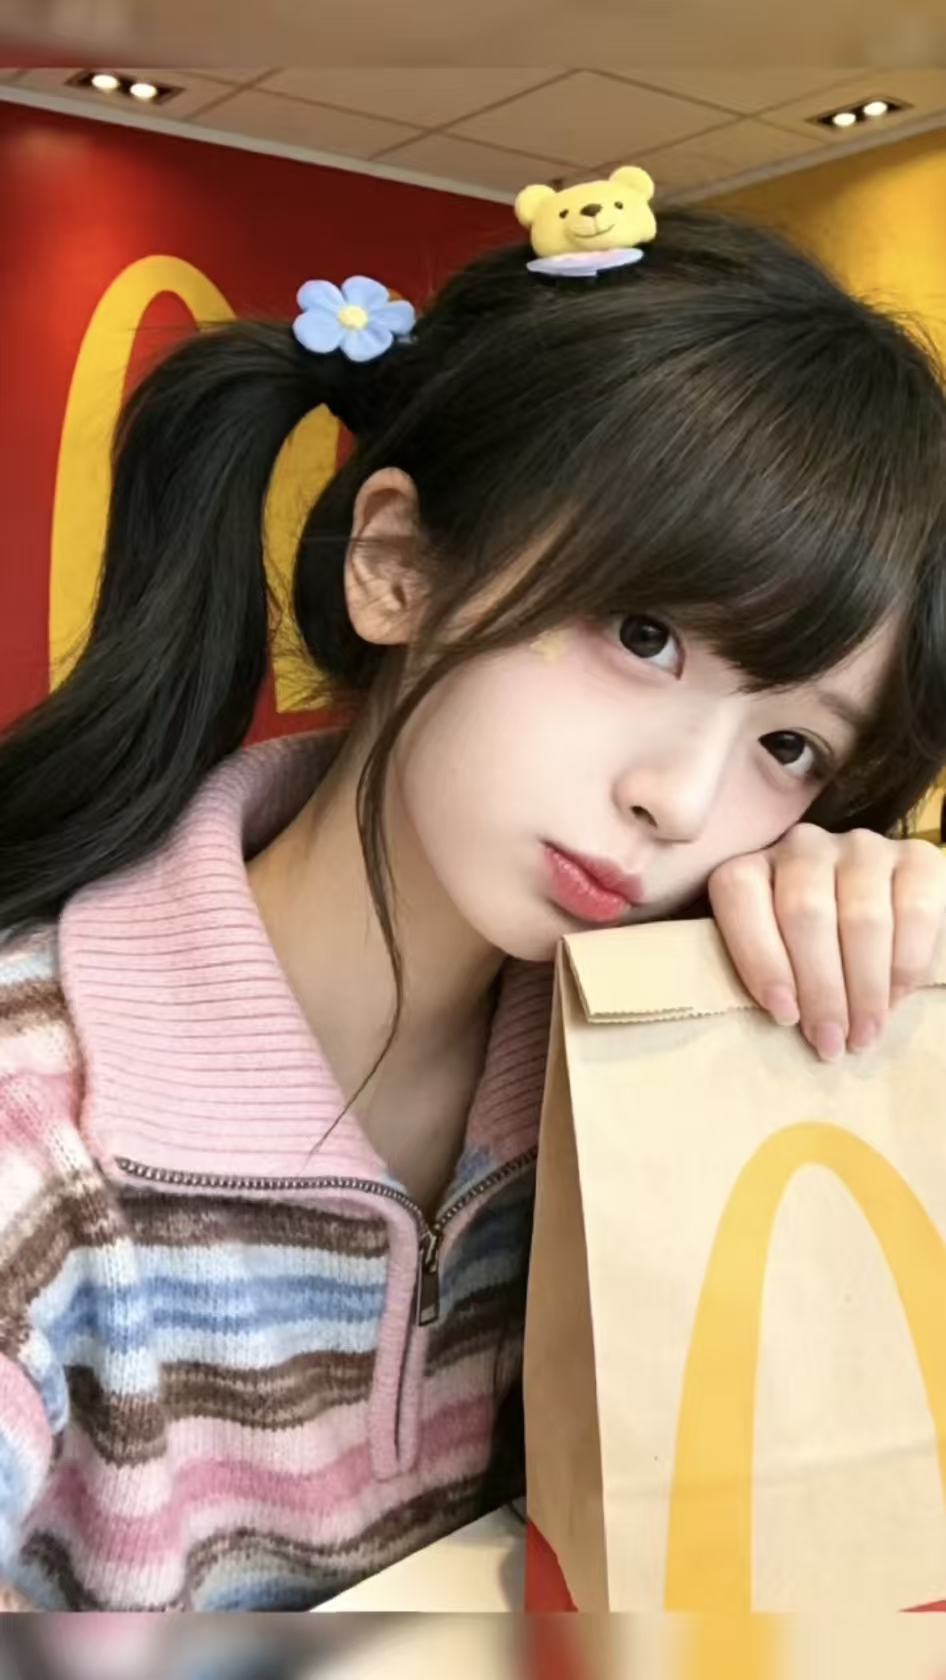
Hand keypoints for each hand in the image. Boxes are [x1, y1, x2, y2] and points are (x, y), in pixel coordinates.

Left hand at [708, 824, 945, 1059]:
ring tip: (864, 1033)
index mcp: (754, 866)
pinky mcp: (917, 857)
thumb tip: (787, 1018)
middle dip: (820, 988)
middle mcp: (804, 846)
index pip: (740, 895)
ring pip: (861, 917)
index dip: (759, 957)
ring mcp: (861, 847)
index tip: (784, 1015)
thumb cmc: (818, 951)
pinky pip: (914, 912)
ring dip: (864, 987)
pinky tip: (896, 998)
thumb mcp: (780, 957)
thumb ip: (773, 973)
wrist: (886, 914)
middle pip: (806, 913)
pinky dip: (904, 965)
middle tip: (831, 1041)